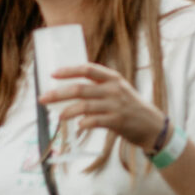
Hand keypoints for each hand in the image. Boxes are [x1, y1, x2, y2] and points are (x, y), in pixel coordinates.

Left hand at [40, 62, 165, 147]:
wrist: (151, 125)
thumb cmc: (130, 106)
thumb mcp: (118, 89)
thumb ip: (99, 87)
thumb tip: (69, 89)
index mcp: (113, 78)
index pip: (87, 69)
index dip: (69, 70)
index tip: (52, 74)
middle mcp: (113, 89)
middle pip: (80, 88)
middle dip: (58, 93)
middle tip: (43, 98)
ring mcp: (115, 105)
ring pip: (84, 106)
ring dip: (67, 111)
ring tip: (58, 116)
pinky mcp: (117, 121)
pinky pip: (94, 121)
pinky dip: (83, 123)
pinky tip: (78, 125)